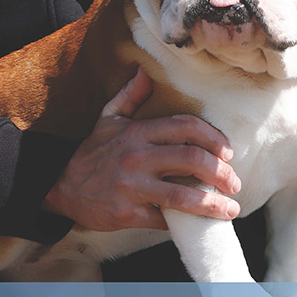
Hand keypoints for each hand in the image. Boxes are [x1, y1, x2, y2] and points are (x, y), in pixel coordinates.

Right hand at [42, 68, 240, 229]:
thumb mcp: (109, 118)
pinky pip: (164, 219)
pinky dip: (185, 223)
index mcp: (137, 131)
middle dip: (221, 173)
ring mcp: (132, 187)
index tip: (227, 151)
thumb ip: (131, 96)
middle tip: (234, 183)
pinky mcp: (127, 213)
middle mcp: (136, 156)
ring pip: (183, 195)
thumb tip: (147, 72)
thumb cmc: (93, 152)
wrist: (62, 185)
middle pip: (191, 160)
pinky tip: (201, 224)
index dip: (212, 137)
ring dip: (213, 204)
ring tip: (230, 209)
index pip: (185, 127)